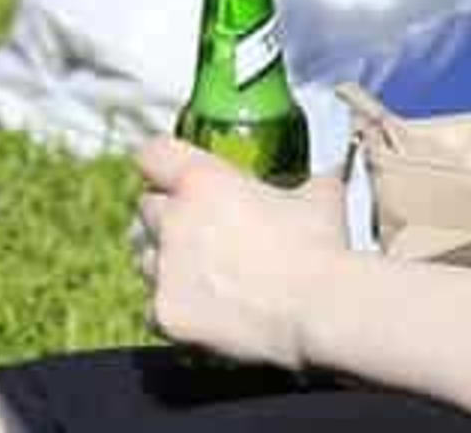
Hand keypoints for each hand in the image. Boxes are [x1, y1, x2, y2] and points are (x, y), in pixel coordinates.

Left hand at [132, 136, 348, 370]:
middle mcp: (175, 221)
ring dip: (166, 262)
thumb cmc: (320, 249)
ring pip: (145, 258)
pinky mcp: (165, 314)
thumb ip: (308, 182)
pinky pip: (152, 308)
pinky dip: (174, 309)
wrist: (318, 310)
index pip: (153, 155)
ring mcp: (166, 271)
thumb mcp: (321, 196)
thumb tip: (325, 178)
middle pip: (146, 207)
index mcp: (203, 182)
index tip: (171, 171)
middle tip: (198, 228)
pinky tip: (204, 313)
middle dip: (167, 215)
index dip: (162, 163)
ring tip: (202, 274)